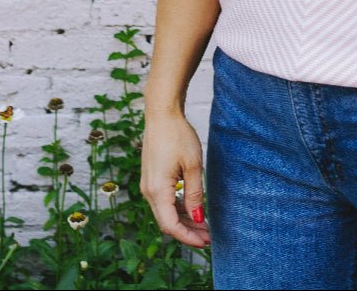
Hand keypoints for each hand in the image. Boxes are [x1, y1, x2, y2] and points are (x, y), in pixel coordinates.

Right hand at [140, 112, 210, 248]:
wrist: (162, 114)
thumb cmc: (178, 136)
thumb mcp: (193, 165)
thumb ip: (194, 193)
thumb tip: (198, 217)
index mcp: (157, 190)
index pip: (170, 226)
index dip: (187, 237)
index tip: (205, 242)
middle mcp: (148, 191)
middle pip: (167, 222)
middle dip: (187, 232)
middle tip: (208, 236)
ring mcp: (148, 185)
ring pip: (165, 212)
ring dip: (183, 221)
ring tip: (203, 225)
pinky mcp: (151, 178)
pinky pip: (163, 201)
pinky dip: (177, 209)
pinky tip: (191, 209)